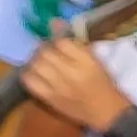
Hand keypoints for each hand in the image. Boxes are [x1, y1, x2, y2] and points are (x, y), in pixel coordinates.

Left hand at [18, 36, 132, 136]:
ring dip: (35, 60)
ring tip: (40, 61)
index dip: (54, 38)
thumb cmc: (104, 84)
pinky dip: (29, 74)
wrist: (107, 113)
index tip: (54, 40)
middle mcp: (71, 72)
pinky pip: (31, 82)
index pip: (62, 42)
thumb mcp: (96, 61)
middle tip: (45, 50)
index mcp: (86, 61)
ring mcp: (58, 86)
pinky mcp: (50, 98)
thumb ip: (76, 44)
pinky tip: (35, 73)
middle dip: (43, 49)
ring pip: (36, 65)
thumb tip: (55, 23)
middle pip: (46, 52)